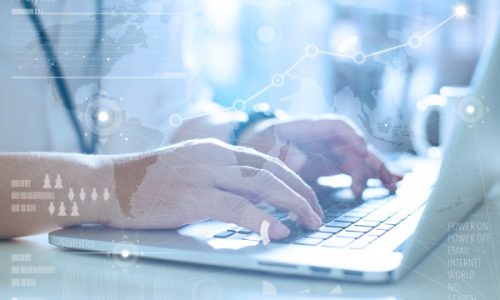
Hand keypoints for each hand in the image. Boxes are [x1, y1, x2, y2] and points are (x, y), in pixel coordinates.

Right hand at [104, 139, 322, 239]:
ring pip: (262, 184)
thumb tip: (253, 194)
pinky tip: (277, 230)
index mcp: (216, 149)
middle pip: (272, 171)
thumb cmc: (150, 181)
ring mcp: (203, 174)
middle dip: (301, 192)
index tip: (308, 197)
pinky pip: (236, 207)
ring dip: (292, 204)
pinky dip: (261, 219)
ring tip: (309, 221)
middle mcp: (215, 156)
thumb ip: (221, 176)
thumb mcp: (191, 168)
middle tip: (317, 213)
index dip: (294, 179)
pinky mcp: (191, 197)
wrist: (110, 183)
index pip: (267, 160)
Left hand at [238, 115, 402, 197]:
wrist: (260, 145)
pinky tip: (389, 184)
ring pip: (361, 158)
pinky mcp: (335, 164)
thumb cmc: (263, 141)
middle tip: (385, 177)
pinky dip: (372, 177)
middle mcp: (328, 137)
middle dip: (371, 159)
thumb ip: (282, 151)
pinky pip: (357, 169)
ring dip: (378, 170)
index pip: (337, 126)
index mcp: (312, 126)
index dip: (351, 136)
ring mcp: (333, 150)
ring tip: (394, 184)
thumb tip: (299, 160)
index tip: (361, 149)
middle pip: (354, 144)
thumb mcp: (266, 144)